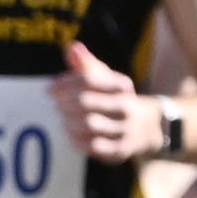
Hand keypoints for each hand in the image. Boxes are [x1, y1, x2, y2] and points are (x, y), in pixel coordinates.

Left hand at [48, 40, 151, 162]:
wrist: (147, 128)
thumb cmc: (115, 98)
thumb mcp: (106, 78)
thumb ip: (87, 64)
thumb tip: (71, 47)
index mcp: (121, 85)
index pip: (88, 79)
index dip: (65, 83)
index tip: (49, 89)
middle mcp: (126, 106)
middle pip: (87, 102)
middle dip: (66, 103)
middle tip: (57, 105)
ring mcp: (124, 129)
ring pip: (89, 124)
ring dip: (69, 121)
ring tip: (63, 119)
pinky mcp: (120, 150)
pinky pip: (94, 146)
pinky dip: (77, 139)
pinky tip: (70, 133)